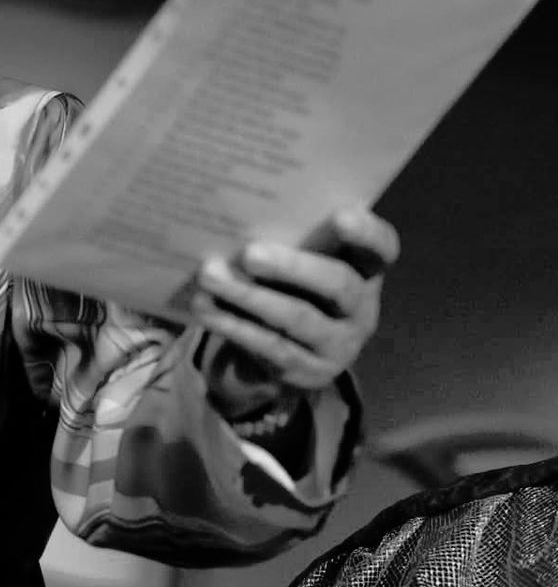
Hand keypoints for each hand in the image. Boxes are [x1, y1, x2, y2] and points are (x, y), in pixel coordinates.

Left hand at [191, 207, 398, 416]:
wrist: (285, 348)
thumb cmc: (291, 284)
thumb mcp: (300, 260)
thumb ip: (289, 239)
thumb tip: (238, 215)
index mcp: (365, 269)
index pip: (381, 249)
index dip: (367, 233)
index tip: (342, 215)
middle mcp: (361, 308)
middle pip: (339, 285)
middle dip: (293, 267)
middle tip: (250, 254)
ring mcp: (339, 344)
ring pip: (298, 318)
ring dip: (249, 296)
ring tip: (209, 276)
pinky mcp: (309, 371)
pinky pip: (270, 346)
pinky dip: (233, 325)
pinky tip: (205, 308)